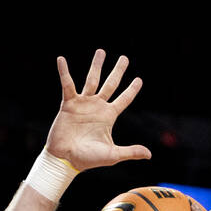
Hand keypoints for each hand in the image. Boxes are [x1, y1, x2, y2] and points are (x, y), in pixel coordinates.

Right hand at [45, 48, 151, 170]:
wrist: (66, 159)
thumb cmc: (88, 159)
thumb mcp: (112, 155)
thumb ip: (131, 151)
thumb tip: (149, 155)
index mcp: (108, 116)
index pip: (124, 99)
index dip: (132, 90)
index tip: (139, 80)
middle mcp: (97, 107)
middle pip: (111, 84)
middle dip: (118, 71)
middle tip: (125, 58)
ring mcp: (83, 104)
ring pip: (92, 80)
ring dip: (96, 66)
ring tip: (101, 51)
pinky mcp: (68, 104)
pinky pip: (67, 85)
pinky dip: (64, 72)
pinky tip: (61, 59)